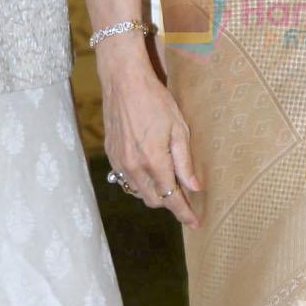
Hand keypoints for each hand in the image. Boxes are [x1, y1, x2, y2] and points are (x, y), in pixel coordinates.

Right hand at [97, 36, 199, 226]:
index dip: (184, 213)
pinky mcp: (111, 154)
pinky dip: (139, 181)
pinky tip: (148, 171)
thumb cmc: (156, 100)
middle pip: (153, 200)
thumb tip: (194, 187)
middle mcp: (134, 166)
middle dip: (169, 202)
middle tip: (184, 196)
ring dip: (153, 192)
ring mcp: (119, 161)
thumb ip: (185, 162)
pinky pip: (125, 179)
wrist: (124, 82)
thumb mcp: (179, 129)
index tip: (194, 223)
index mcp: (154, 161)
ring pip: (138, 192)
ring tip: (166, 182)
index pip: (171, 197)